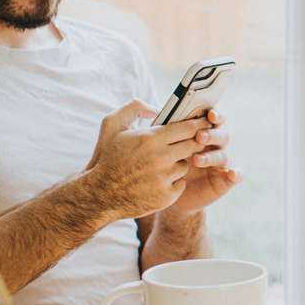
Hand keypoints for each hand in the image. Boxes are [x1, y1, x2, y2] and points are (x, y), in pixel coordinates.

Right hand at [83, 100, 215, 219]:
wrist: (99, 195)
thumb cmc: (107, 158)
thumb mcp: (112, 125)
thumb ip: (134, 108)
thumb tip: (157, 108)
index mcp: (149, 139)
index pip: (188, 127)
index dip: (199, 124)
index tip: (205, 122)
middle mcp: (160, 158)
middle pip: (194, 145)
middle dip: (196, 141)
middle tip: (194, 140)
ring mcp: (164, 178)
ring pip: (186, 164)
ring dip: (179, 162)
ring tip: (162, 164)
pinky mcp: (166, 196)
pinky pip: (181, 183)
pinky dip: (174, 181)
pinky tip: (159, 180)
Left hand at [168, 107, 242, 214]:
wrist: (165, 192)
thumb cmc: (163, 164)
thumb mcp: (161, 146)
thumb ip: (163, 130)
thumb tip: (155, 111)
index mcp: (201, 134)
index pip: (213, 120)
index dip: (215, 115)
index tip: (209, 114)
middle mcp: (214, 147)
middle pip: (221, 135)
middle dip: (212, 135)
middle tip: (199, 137)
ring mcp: (219, 164)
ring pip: (223, 155)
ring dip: (213, 156)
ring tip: (197, 160)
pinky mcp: (224, 180)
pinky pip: (235, 176)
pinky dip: (236, 174)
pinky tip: (232, 173)